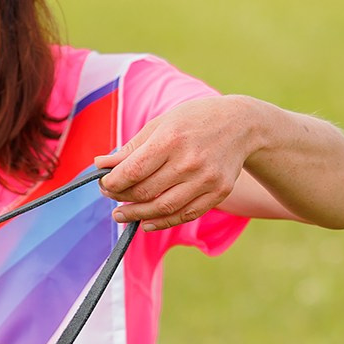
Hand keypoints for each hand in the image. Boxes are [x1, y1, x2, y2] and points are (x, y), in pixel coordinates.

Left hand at [94, 96, 263, 230]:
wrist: (242, 124)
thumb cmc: (194, 121)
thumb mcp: (161, 124)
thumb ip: (131, 147)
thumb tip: (100, 165)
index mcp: (171, 140)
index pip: (133, 171)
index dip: (113, 183)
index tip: (104, 184)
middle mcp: (190, 161)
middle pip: (145, 192)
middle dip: (121, 198)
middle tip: (111, 197)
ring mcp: (206, 179)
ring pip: (163, 208)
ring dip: (136, 215)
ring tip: (121, 214)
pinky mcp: (218, 192)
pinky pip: (185, 215)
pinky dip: (161, 222)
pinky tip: (146, 222)